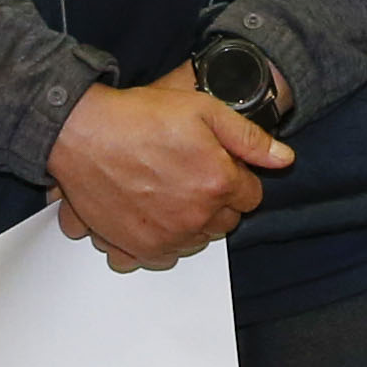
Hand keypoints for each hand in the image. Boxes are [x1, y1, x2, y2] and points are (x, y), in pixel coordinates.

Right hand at [51, 74, 285, 270]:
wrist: (82, 132)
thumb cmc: (138, 117)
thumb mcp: (203, 110)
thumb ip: (249, 138)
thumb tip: (284, 159)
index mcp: (217, 183)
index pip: (251, 197)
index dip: (237, 177)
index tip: (219, 165)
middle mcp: (195, 217)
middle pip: (226, 222)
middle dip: (217, 201)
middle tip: (191, 174)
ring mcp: (165, 236)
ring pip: (197, 241)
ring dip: (191, 222)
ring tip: (168, 190)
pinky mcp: (136, 247)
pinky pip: (163, 257)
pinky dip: (161, 240)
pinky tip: (150, 215)